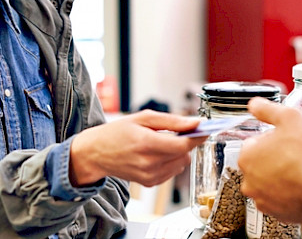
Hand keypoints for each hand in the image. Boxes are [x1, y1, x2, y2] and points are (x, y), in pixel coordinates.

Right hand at [69, 110, 203, 186]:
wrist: (96, 153)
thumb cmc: (116, 133)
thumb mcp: (143, 118)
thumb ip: (172, 121)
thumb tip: (194, 123)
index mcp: (147, 144)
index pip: (184, 145)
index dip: (197, 136)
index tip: (205, 129)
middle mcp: (149, 164)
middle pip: (184, 154)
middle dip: (185, 142)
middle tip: (174, 132)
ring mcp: (150, 176)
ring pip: (181, 164)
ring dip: (178, 152)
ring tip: (161, 143)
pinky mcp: (150, 183)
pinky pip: (172, 172)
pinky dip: (170, 162)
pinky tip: (156, 154)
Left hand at [238, 98, 301, 223]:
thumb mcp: (290, 117)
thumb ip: (267, 109)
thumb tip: (254, 104)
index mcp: (247, 157)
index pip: (255, 142)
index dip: (273, 139)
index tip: (288, 141)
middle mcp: (248, 181)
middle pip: (260, 163)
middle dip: (274, 159)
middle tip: (296, 155)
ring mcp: (261, 200)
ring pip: (268, 182)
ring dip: (280, 177)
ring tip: (301, 172)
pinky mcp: (276, 214)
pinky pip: (279, 199)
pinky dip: (287, 194)